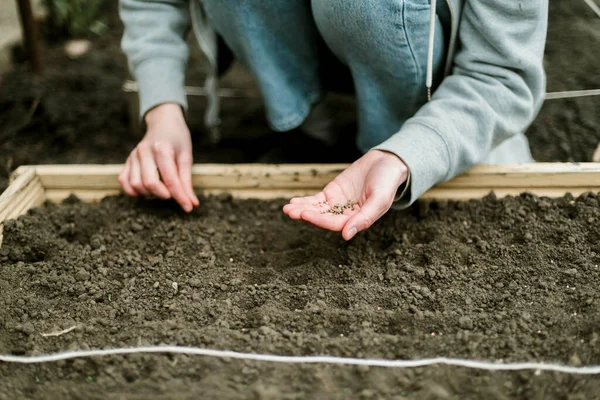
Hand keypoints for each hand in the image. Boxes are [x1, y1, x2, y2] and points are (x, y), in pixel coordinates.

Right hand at [119, 103, 198, 211]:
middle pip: (149, 183)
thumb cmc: (177, 139)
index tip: (188, 207)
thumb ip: (187, 180)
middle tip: (172, 194)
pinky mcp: (127, 160)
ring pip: (136, 185)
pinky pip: (124, 181)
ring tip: (161, 189)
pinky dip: (134, 190)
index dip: (180, 196)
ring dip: (149, 194)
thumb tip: (192, 203)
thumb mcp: (186, 156)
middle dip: (163, 195)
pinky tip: (146, 189)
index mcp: (162, 149)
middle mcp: (144, 152)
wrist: (163, 122)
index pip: (171, 179)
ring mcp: (133, 156)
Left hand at [283, 150, 407, 239]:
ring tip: (288, 209)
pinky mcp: (332, 194)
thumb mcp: (379, 199)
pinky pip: (316, 201)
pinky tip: (293, 202)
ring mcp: (338, 205)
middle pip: (322, 219)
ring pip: (317, 210)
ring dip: (302, 210)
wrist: (386, 163)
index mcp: (358, 221)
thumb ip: (364, 218)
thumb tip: (346, 235)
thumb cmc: (387, 182)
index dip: (319, 220)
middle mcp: (346, 216)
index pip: (335, 224)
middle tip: (291, 212)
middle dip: (306, 215)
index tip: (305, 215)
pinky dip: (305, 202)